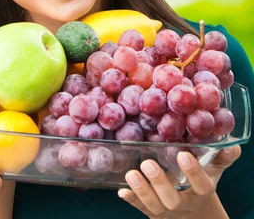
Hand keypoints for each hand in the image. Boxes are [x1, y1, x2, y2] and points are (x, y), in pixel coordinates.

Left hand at [117, 145, 240, 217]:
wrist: (194, 214)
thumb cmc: (201, 184)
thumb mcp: (213, 170)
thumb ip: (221, 156)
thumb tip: (231, 142)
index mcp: (202, 190)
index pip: (201, 185)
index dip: (193, 172)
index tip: (183, 154)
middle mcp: (184, 203)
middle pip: (173, 200)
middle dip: (160, 183)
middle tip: (148, 163)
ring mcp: (167, 210)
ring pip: (155, 207)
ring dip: (142, 191)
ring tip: (131, 173)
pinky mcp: (152, 213)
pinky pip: (142, 209)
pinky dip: (132, 200)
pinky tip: (122, 191)